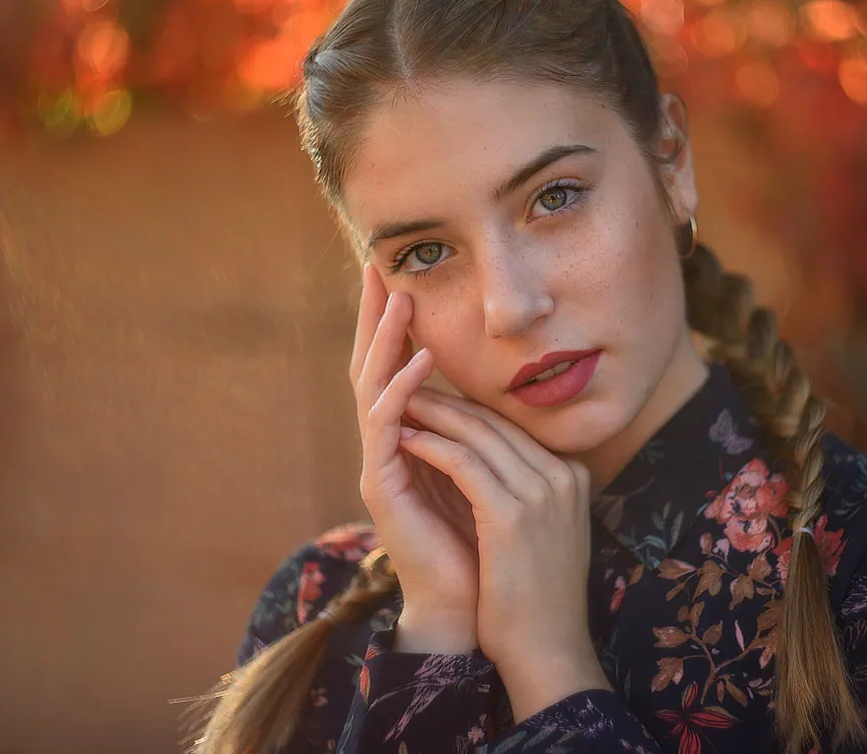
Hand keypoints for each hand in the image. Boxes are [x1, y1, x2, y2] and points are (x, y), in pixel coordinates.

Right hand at [351, 264, 478, 653]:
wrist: (471, 604)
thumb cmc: (482, 538)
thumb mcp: (484, 467)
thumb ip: (476, 429)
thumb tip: (495, 385)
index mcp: (407, 438)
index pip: (395, 366)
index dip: (393, 321)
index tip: (401, 272)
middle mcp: (384, 445)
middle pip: (370, 365)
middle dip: (372, 314)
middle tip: (375, 263)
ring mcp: (377, 464)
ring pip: (372, 387)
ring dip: (384, 340)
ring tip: (397, 298)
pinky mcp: (380, 487)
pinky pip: (385, 427)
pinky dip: (402, 390)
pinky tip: (418, 361)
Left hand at [398, 389, 611, 719]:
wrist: (548, 649)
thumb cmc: (538, 599)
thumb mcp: (548, 533)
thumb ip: (534, 495)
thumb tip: (500, 471)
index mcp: (573, 477)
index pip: (513, 429)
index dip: (469, 411)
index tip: (435, 399)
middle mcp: (562, 476)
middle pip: (496, 423)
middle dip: (448, 401)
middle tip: (408, 385)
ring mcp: (542, 491)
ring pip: (478, 433)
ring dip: (433, 414)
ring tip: (399, 403)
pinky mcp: (512, 512)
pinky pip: (463, 461)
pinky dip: (431, 444)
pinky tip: (404, 437)